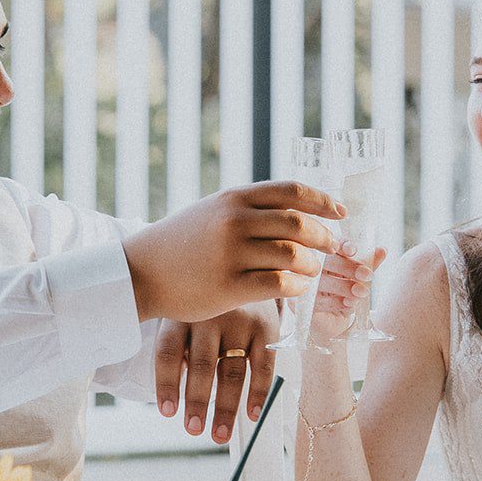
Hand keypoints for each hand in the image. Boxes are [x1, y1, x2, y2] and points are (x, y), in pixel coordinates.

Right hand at [122, 181, 343, 322]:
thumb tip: (299, 210)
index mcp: (234, 197)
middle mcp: (234, 221)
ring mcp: (230, 254)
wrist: (141, 272)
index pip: (292, 191)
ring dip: (312, 264)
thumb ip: (249, 207)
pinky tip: (297, 288)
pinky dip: (297, 287)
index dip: (324, 201)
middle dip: (324, 237)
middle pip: (299, 223)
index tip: (341, 213)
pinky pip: (280, 284)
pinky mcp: (228, 286)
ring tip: (311, 271)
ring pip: (293, 255)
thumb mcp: (212, 211)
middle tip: (333, 248)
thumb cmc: (181, 243)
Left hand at [154, 303, 279, 443]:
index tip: (168, 413)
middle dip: (196, 402)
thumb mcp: (184, 310)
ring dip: (224, 407)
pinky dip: (259, 393)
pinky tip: (252, 415)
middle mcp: (210, 316)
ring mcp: (240, 322)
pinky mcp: (265, 327)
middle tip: (193, 429)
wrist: (247, 266)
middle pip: (200, 366)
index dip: (166, 385)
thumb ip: (177, 344)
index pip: (168, 353)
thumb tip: (171, 392)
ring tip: (218, 434)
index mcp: (182, 314)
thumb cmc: (206, 302)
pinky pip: (263, 366)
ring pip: (230, 371)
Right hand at [308, 242, 386, 344]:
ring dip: (344, 287)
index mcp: (325, 255)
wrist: (333, 322)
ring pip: (321, 281)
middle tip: (367, 276)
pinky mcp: (300, 303)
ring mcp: (303, 284)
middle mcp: (311, 267)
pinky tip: (348, 306)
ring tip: (361, 293)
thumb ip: (369, 264)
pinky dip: (335, 303)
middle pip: (326, 261)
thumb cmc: (345, 294)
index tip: (353, 251)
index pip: (331, 244)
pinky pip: (317, 300)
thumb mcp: (359, 278)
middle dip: (348, 267)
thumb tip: (382, 250)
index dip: (342, 245)